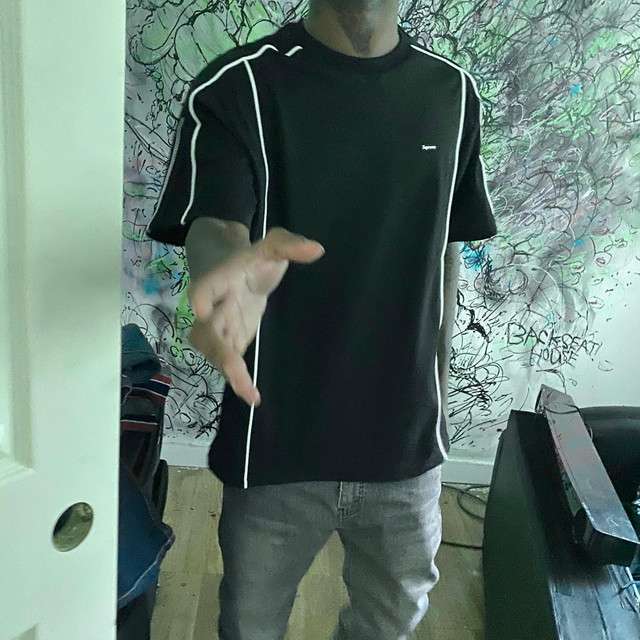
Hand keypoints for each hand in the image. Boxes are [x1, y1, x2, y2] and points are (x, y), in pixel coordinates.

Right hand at [187, 227, 324, 407]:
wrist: (232, 270)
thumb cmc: (253, 259)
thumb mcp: (272, 244)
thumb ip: (290, 245)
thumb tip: (317, 249)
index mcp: (222, 278)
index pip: (206, 286)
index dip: (201, 296)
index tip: (201, 309)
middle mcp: (214, 306)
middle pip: (207, 330)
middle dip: (218, 349)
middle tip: (234, 367)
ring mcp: (219, 327)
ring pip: (214, 351)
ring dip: (227, 370)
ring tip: (249, 392)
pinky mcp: (230, 341)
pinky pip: (228, 363)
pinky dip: (237, 379)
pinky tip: (253, 396)